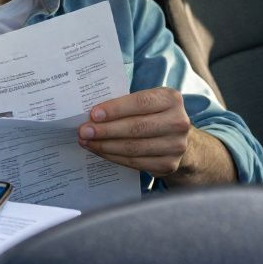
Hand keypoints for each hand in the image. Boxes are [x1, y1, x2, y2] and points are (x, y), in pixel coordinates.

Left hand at [77, 87, 193, 177]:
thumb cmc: (151, 114)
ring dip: (105, 146)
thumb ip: (125, 104)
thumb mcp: (146, 101)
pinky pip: (135, 162)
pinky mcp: (169, 164)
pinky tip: (100, 151)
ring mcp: (176, 145)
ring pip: (134, 147)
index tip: (93, 114)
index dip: (115, 109)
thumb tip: (91, 115)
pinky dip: (114, 157)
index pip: (140, 103)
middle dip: (106, 130)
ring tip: (86, 141)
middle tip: (84, 131)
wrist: (174, 139)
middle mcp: (178, 122)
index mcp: (171, 99)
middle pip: (136, 127)